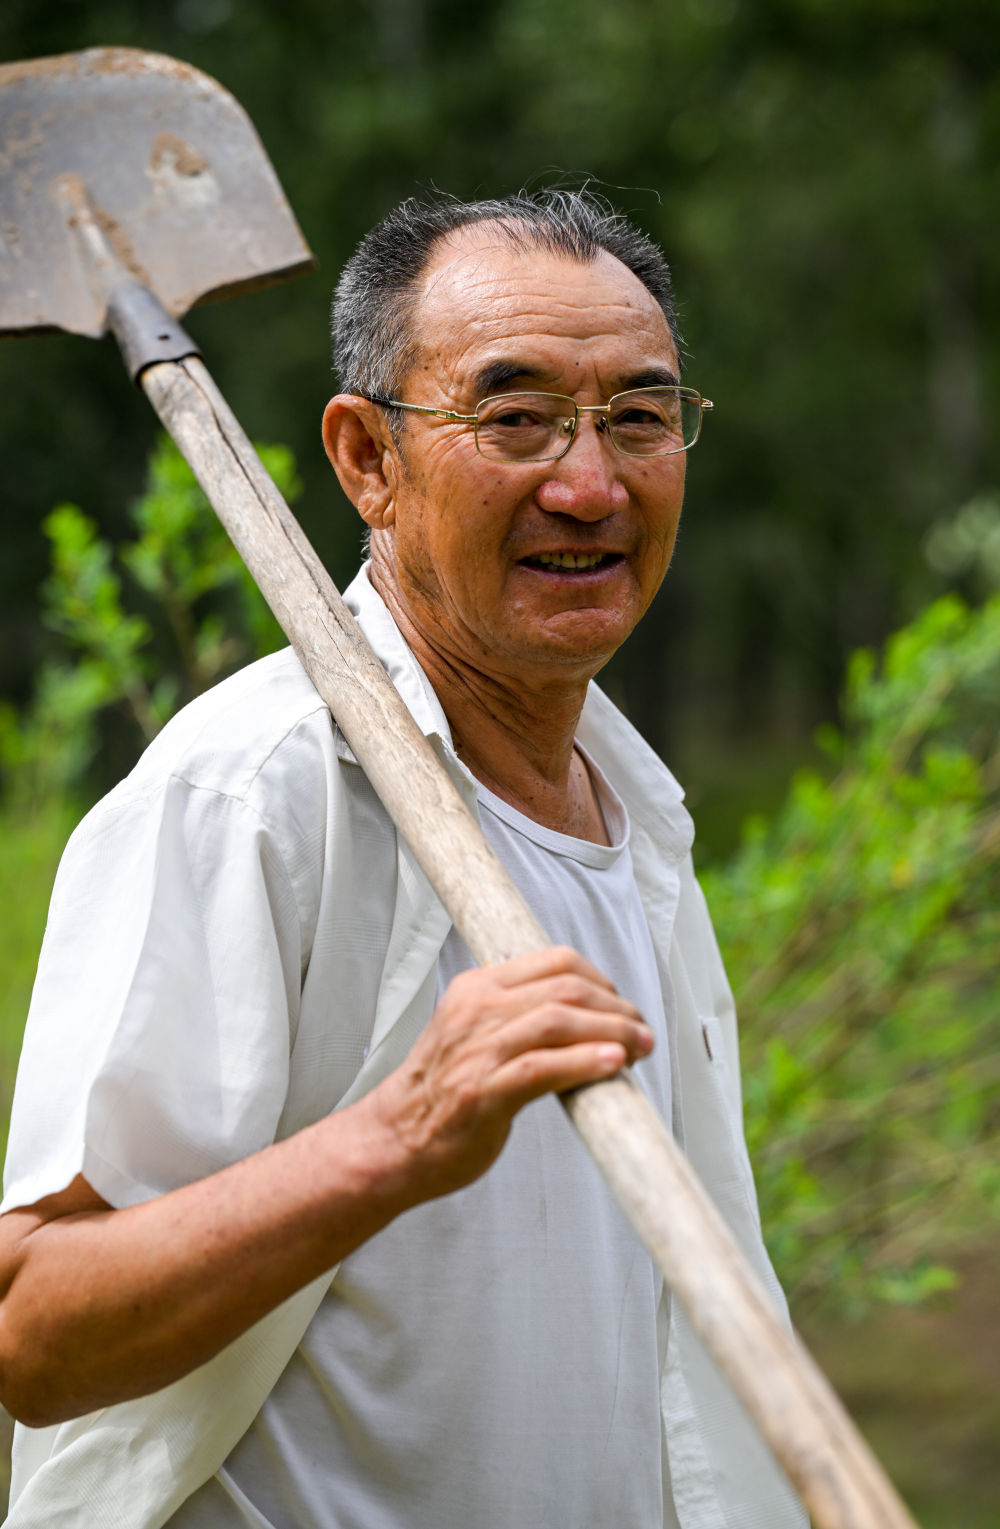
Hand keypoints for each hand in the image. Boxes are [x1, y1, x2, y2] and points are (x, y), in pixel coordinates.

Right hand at [366, 945, 652, 1202]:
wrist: (393, 1141)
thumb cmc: (438, 1093)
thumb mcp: (471, 1033)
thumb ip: (515, 1017)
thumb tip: (582, 1017)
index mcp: (476, 989)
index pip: (554, 961)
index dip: (601, 980)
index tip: (622, 1005)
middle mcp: (477, 1011)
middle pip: (567, 988)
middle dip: (616, 1008)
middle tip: (641, 1032)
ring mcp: (478, 1050)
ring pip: (561, 1021)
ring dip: (613, 1032)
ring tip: (638, 1049)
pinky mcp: (483, 1092)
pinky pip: (544, 1068)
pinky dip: (586, 1062)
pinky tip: (612, 1065)